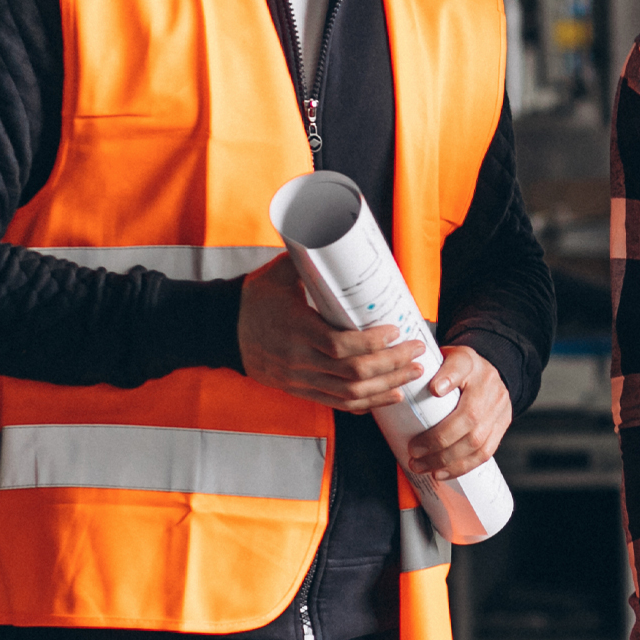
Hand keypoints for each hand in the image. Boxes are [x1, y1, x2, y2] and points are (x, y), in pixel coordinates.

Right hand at [237, 257, 425, 414]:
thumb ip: (311, 259)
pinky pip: (336, 403)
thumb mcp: (279, 273)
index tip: (395, 329)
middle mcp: (298, 360)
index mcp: (295, 330)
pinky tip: (388, 395)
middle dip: (391, 363)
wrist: (222, 328)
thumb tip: (340, 236)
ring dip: (386, 385)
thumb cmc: (254, 297)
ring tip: (412, 373)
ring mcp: (298, 379)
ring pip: (349, 392)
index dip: (372, 342)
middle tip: (416, 350)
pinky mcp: (298, 389)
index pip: (340, 345)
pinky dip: (366, 403)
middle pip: (353, 372)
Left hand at [402, 345, 512, 481]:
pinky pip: (485, 452)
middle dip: (438, 439)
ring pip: (476, 440)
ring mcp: (499, 406)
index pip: (461, 365)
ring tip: (422, 466)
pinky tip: (441, 472)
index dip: (449, 378)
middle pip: (469, 414)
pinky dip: (461, 466)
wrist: (487, 372)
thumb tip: (392, 390)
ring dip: (446, 459)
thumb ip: (420, 372)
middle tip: (413, 450)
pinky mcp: (503, 424)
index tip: (435, 389)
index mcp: (468, 361)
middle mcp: (488, 382)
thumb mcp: (438, 361)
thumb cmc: (453, 371)